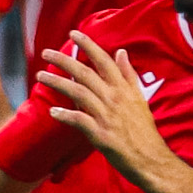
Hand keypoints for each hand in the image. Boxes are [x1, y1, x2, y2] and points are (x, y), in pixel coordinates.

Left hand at [36, 30, 175, 188]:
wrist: (151, 159)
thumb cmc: (143, 130)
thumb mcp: (139, 98)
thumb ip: (128, 75)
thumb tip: (121, 52)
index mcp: (123, 89)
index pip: (104, 61)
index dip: (88, 45)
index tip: (73, 33)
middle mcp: (114, 98)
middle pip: (85, 73)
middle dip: (64, 60)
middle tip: (46, 52)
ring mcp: (107, 116)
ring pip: (78, 92)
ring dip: (57, 82)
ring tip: (41, 75)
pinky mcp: (101, 134)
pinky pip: (79, 121)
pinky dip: (65, 115)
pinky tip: (52, 112)